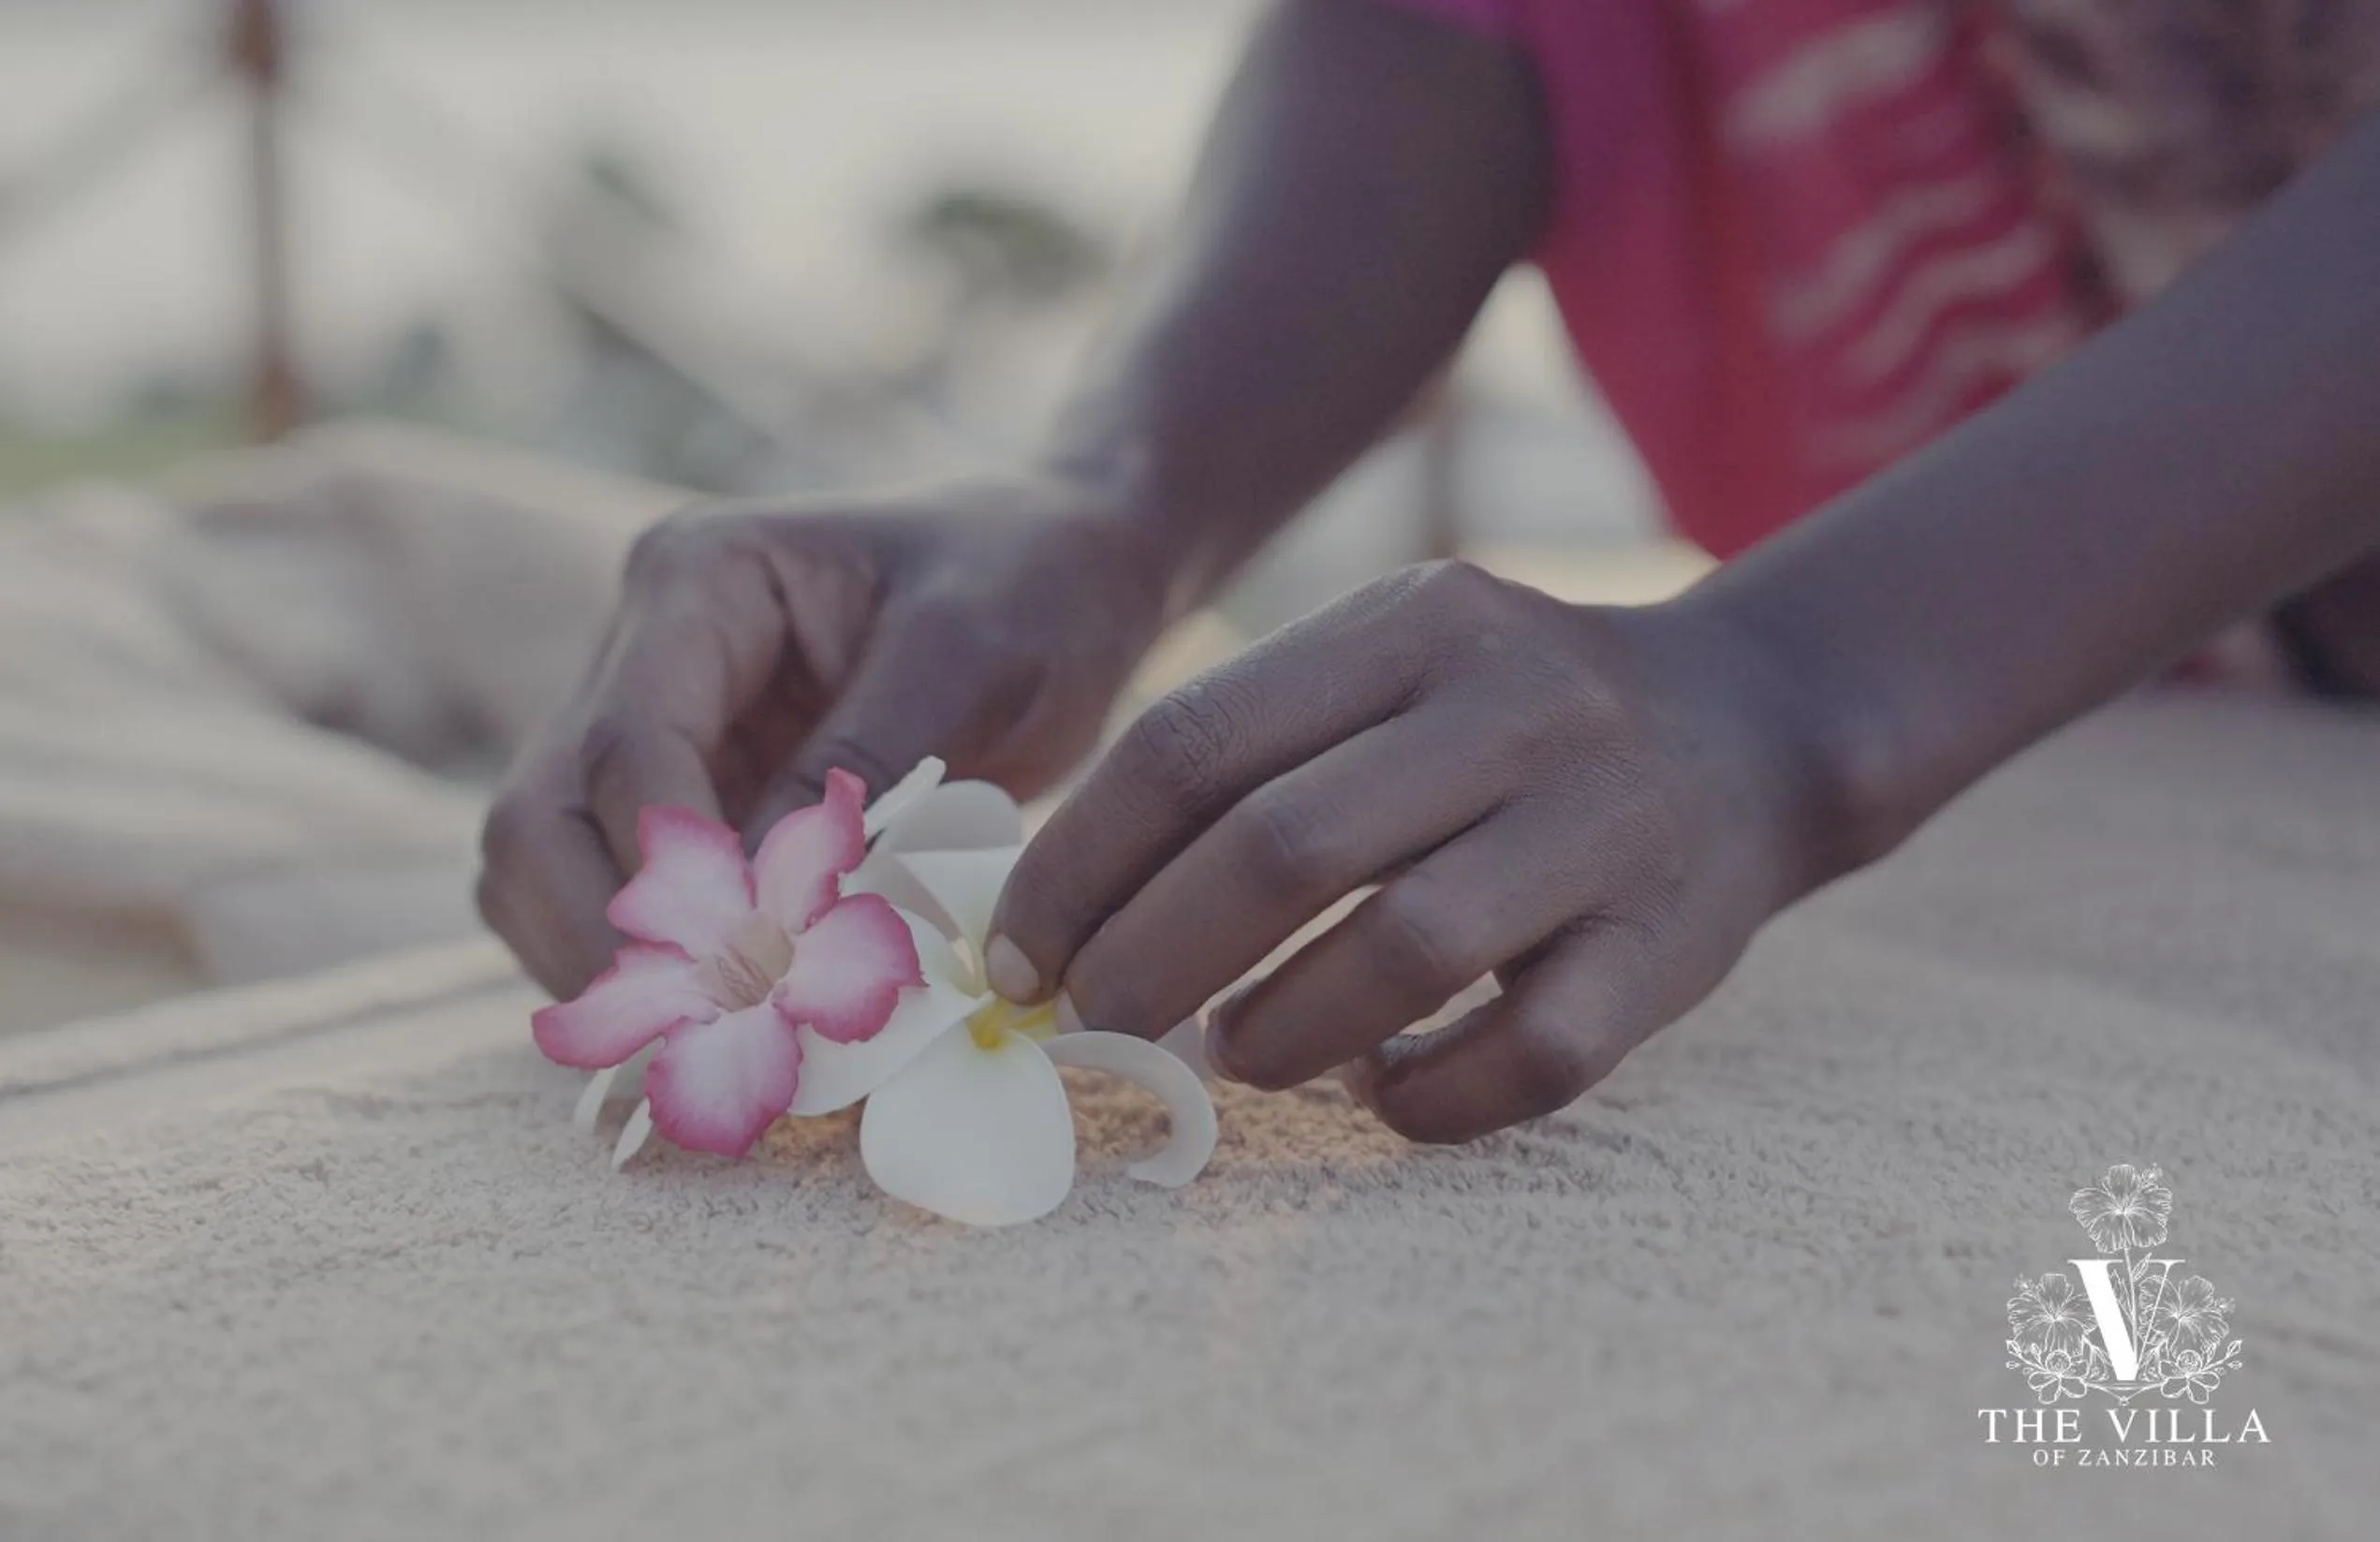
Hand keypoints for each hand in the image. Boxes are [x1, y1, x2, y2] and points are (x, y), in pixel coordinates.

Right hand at [478, 480, 1172, 997]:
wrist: (1070, 572)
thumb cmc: (1032, 588)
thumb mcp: (970, 658)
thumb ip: (860, 768)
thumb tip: (764, 914)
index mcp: (699, 580)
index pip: (624, 746)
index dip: (669, 879)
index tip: (747, 978)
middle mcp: (643, 648)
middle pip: (539, 820)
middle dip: (607, 943)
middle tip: (717, 1038)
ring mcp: (654, 727)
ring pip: (545, 874)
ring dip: (614, 972)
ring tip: (726, 1048)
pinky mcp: (688, 798)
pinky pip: (619, 901)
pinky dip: (657, 973)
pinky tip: (739, 1028)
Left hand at [985, 560, 1854, 1142]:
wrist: (1749, 726)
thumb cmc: (1499, 720)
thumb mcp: (1383, 667)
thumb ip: (1244, 755)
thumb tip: (1062, 914)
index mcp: (1409, 623)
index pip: (1190, 744)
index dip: (1076, 867)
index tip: (1017, 955)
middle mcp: (1512, 706)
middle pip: (1281, 849)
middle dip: (1147, 961)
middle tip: (1093, 1024)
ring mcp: (1601, 826)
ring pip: (1403, 952)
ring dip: (1278, 1033)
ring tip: (1236, 1054)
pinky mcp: (1667, 949)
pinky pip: (1529, 1058)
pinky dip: (1425, 1099)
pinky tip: (1378, 1092)